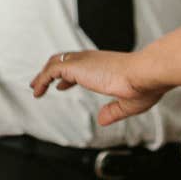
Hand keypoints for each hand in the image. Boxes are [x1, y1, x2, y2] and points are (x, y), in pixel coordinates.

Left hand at [29, 49, 169, 125]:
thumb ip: (113, 111)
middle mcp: (93, 60)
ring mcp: (84, 61)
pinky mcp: (77, 67)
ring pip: (56, 63)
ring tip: (35, 88)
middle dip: (53, 72)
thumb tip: (102, 119)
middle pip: (65, 61)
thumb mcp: (127, 103)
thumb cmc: (143, 86)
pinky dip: (42, 79)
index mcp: (105, 65)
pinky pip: (52, 71)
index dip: (69, 76)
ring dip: (43, 75)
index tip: (63, 84)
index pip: (81, 66)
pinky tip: (38, 90)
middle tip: (43, 84)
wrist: (145, 74)